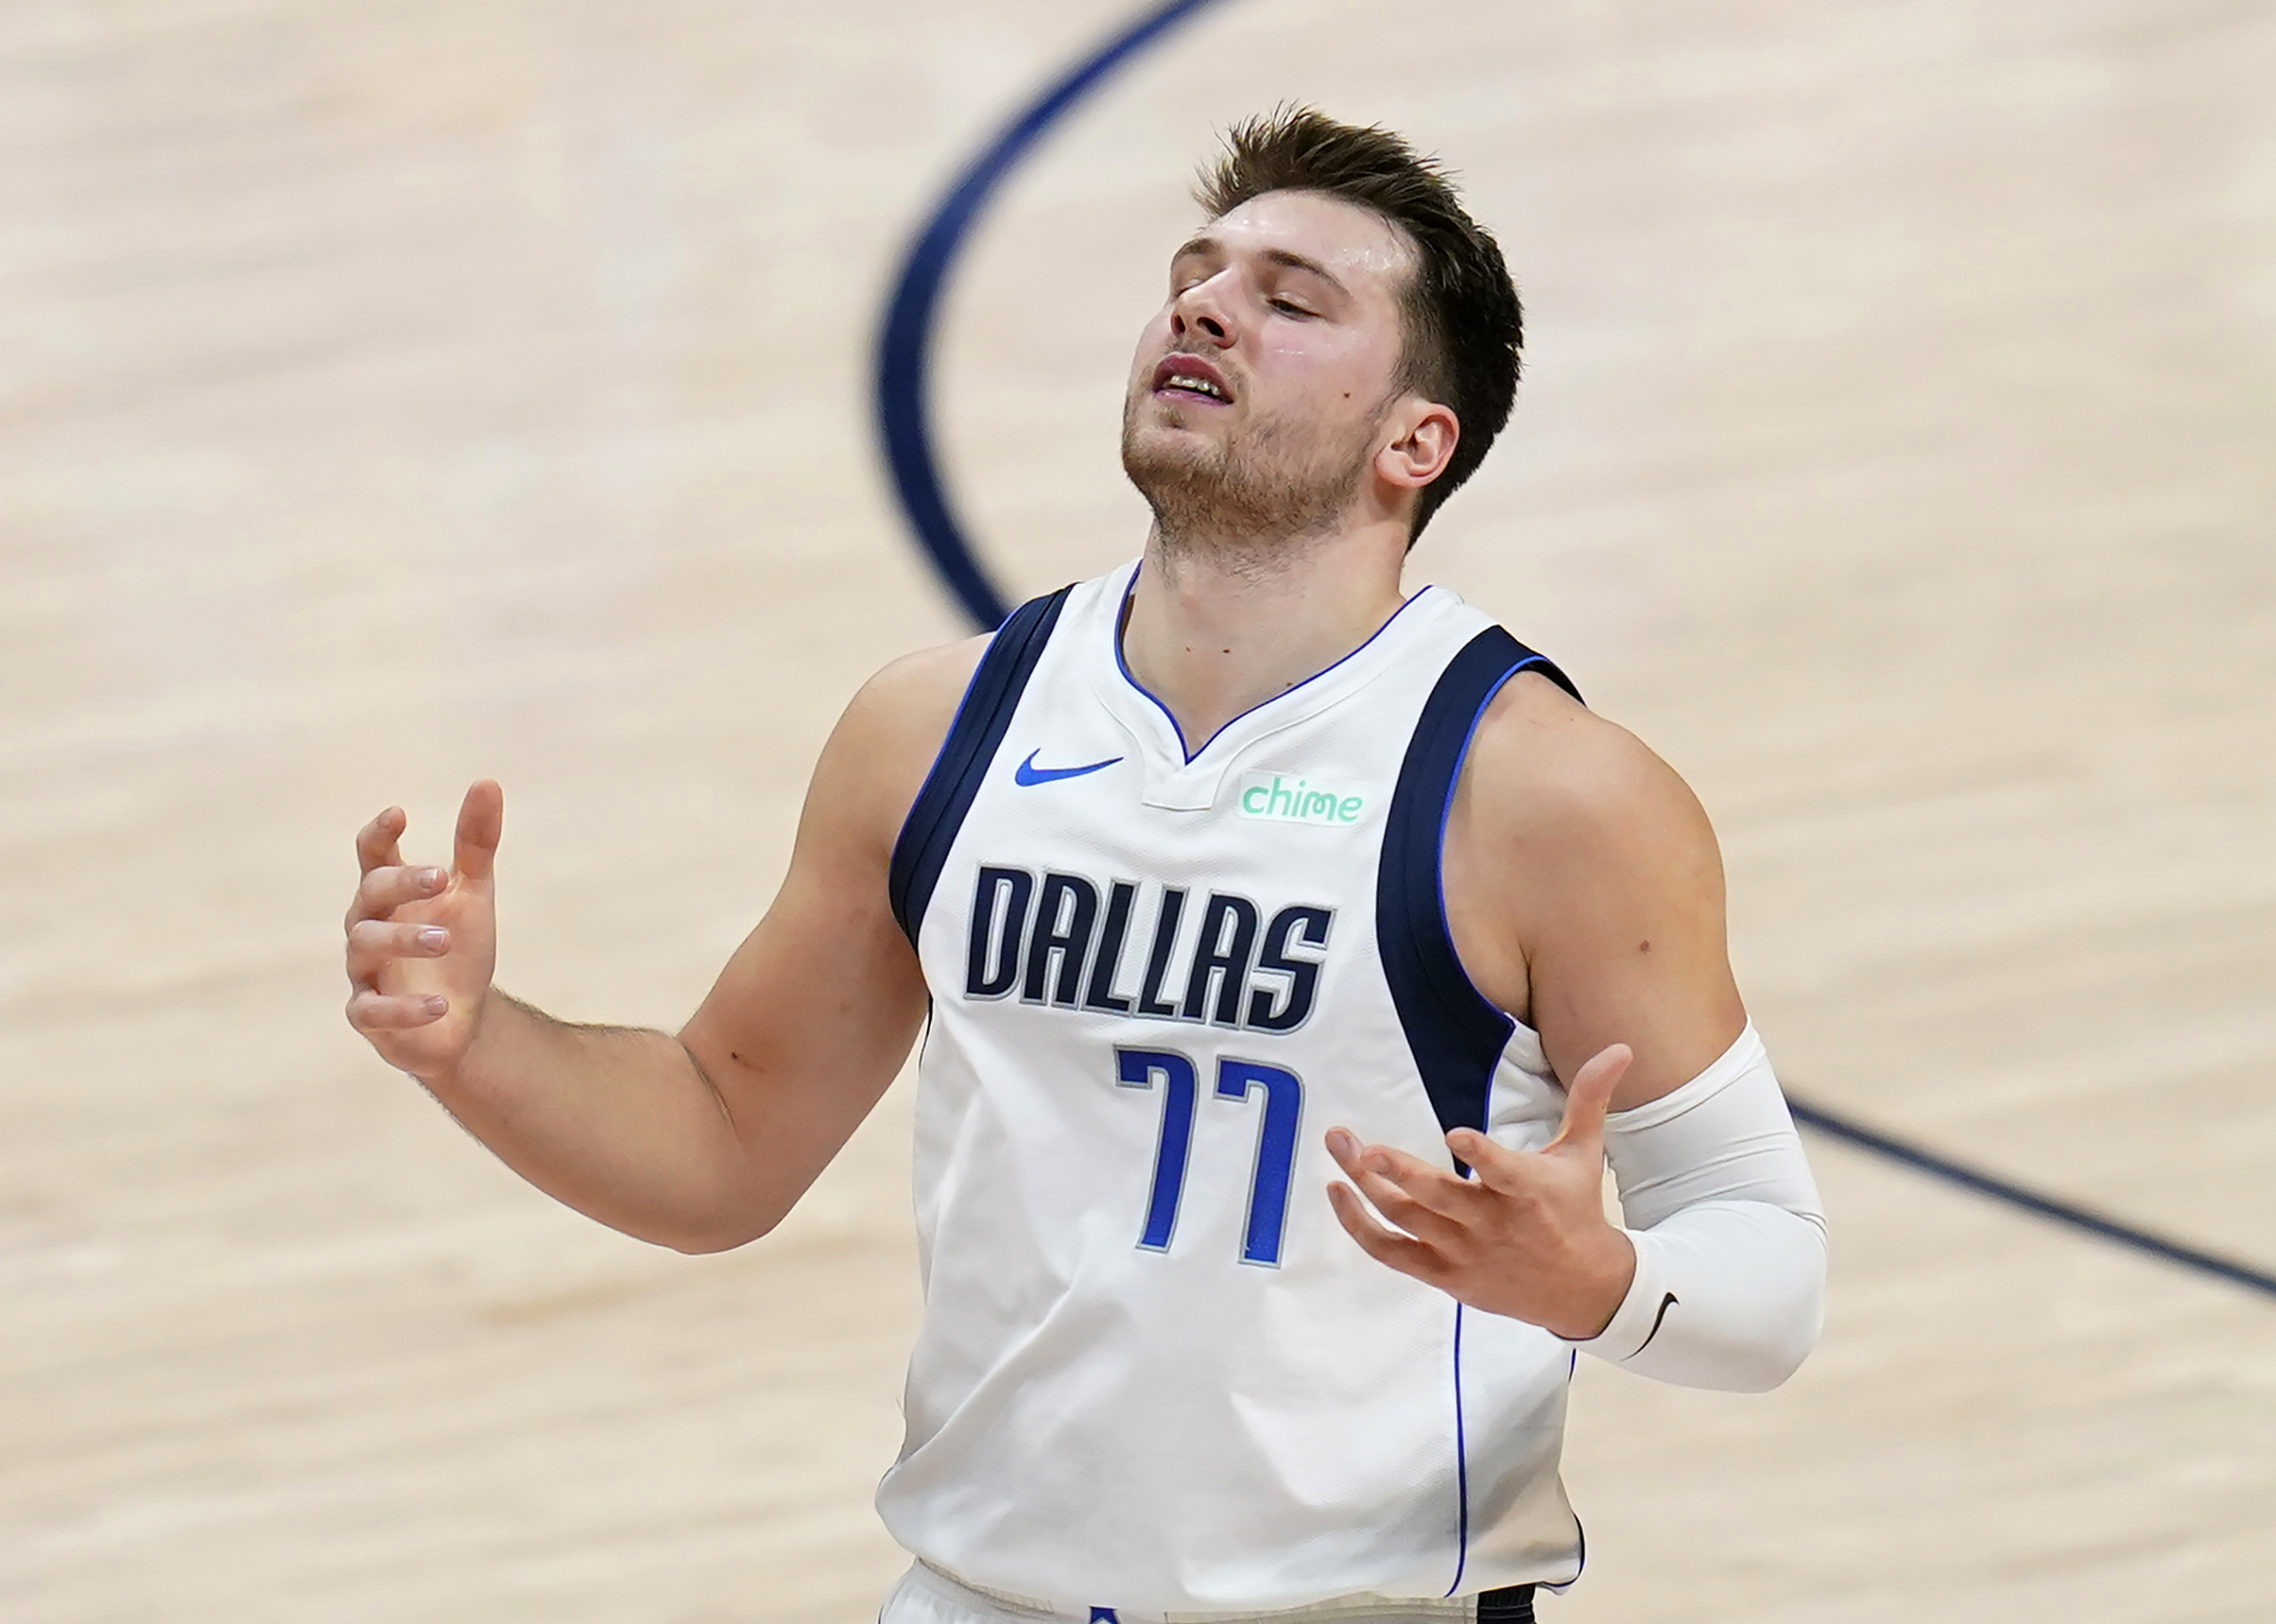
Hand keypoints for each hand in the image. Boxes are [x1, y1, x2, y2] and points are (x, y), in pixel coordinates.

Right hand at [343, 781, 503, 1083]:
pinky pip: (372, 1011)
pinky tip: (440, 1004)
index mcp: (389, 894)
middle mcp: (368, 926)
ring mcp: (364, 972)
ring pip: (366, 946)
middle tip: (443, 877)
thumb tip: (488, 781)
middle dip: (402, 883)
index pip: (372, 855)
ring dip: (404, 939)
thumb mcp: (472, 893)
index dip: (379, 833)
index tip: (399, 814)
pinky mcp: (368, 1016)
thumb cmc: (458, 948)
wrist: (461, 1019)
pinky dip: (404, 1008)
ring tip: (445, 940)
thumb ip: (475, 843)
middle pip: (370, 894)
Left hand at [1325, 1043, 1637, 1339]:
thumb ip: (1591, 1098)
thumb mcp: (1585, 1154)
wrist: (1582, 1291)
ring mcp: (1463, 1252)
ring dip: (1366, 1185)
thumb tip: (1620, 1048)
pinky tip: (1337, 1193)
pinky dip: (1361, 1227)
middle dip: (1393, 1169)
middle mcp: (1492, 1224)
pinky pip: (1392, 1252)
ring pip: (1405, 1220)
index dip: (1480, 1155)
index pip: (1503, 1172)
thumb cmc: (1577, 1210)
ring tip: (1339, 1148)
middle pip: (1435, 1199)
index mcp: (1529, 1192)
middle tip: (1357, 1143)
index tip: (1455, 1133)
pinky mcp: (1443, 1275)